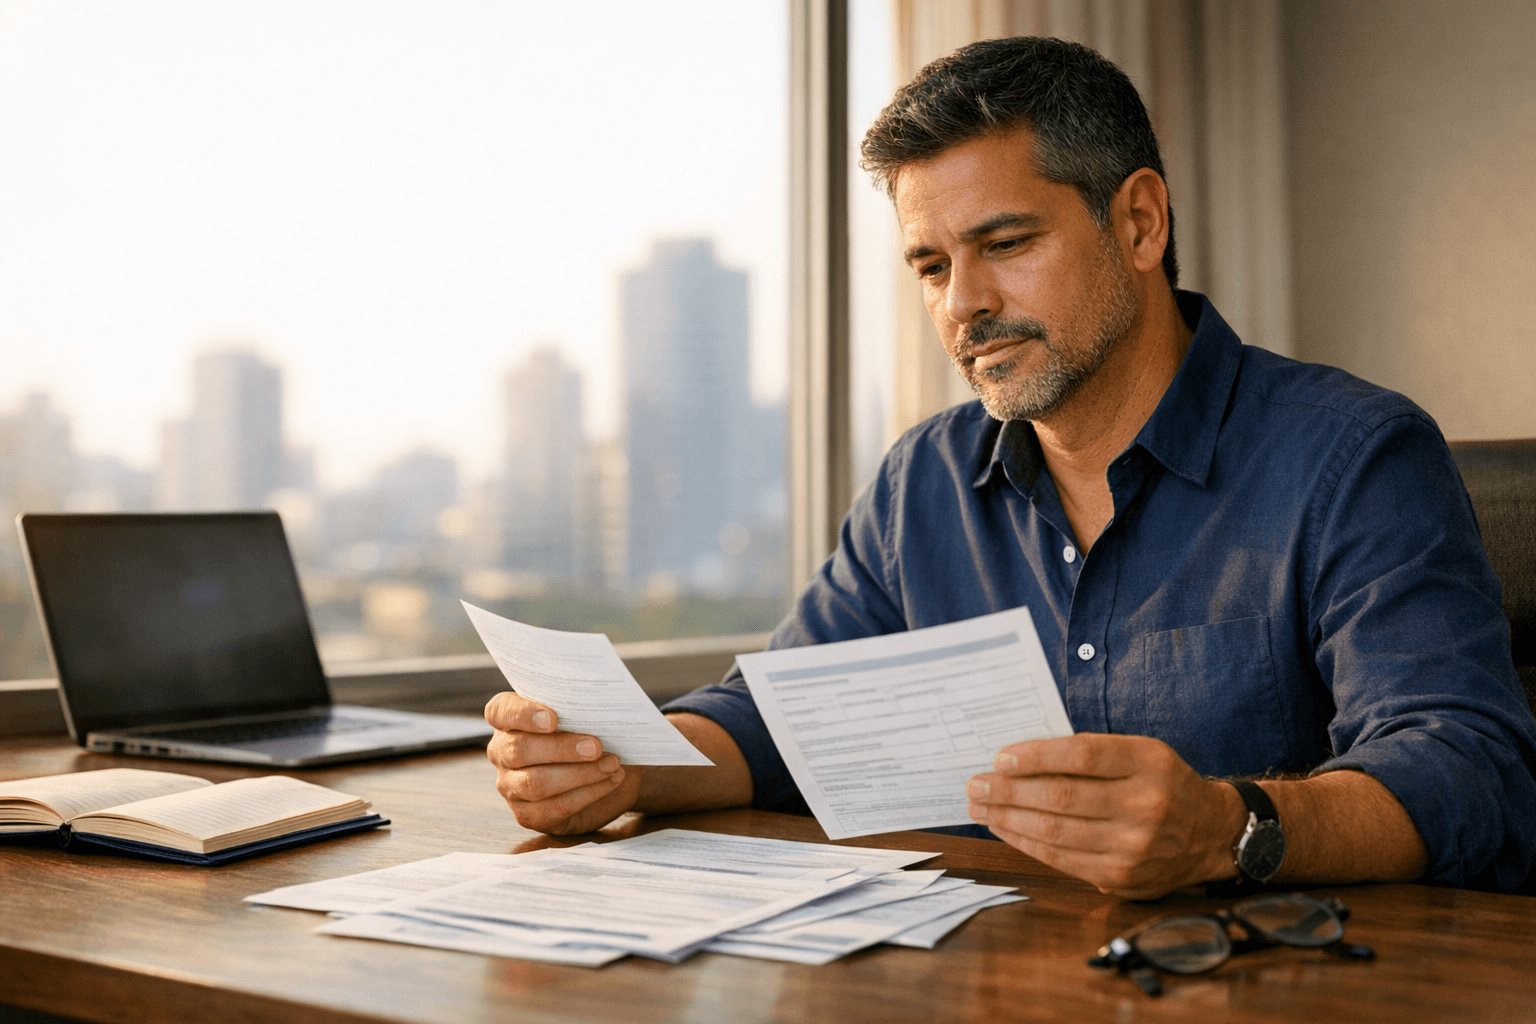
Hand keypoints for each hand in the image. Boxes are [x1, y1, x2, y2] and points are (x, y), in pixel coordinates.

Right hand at [484, 692, 640, 834]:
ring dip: (580, 774)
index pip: (500, 711)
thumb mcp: (581, 715)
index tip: (553, 719)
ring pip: (536, 783)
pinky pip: (554, 808)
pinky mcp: (528, 815)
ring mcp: (510, 787)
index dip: (522, 714)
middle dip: (561, 748)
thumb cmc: (588, 732)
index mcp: (507, 720)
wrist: (606, 769)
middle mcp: (502, 753)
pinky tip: (610, 781)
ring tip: (611, 765)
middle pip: (520, 750)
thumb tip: (596, 708)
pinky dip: (587, 794)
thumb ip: (576, 708)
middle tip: (596, 746)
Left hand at [966, 733, 1243, 898]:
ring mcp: (1133, 846)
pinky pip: (1062, 860)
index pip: (1081, 756)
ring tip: (980, 808)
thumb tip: (1021, 759)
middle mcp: (1144, 805)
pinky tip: (1006, 830)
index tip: (1000, 758)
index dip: (1035, 757)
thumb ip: (1090, 755)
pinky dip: (1027, 843)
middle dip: (1008, 792)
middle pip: (1061, 798)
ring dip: (1008, 820)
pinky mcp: (1121, 877)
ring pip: (1056, 832)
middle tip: (975, 785)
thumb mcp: (1141, 753)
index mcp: (1148, 763)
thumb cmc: (1164, 783)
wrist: (1212, 834)